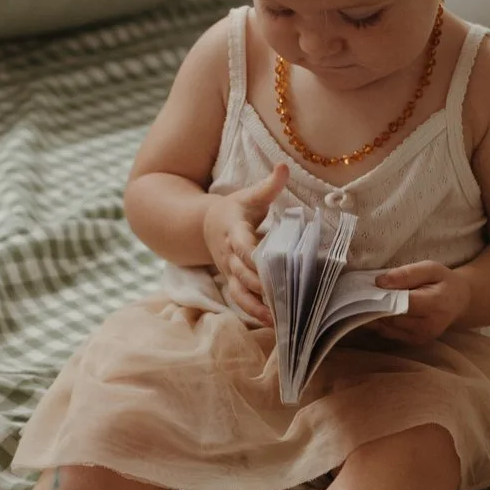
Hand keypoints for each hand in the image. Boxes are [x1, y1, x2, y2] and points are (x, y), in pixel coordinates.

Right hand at [202, 164, 288, 323]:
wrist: (203, 227)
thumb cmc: (233, 210)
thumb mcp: (249, 196)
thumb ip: (269, 185)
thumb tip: (284, 166)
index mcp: (233, 232)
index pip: (242, 246)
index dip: (254, 256)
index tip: (270, 264)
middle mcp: (229, 256)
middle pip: (243, 274)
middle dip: (262, 286)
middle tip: (285, 296)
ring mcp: (229, 272)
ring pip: (240, 293)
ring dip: (258, 307)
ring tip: (278, 318)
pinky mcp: (232, 282)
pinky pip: (241, 300)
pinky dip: (255, 313)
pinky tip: (274, 323)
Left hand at [371, 260, 471, 350]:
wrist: (459, 302)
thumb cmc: (444, 282)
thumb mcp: (431, 268)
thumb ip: (407, 273)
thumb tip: (380, 282)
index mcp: (435, 304)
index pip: (402, 304)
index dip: (383, 297)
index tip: (370, 287)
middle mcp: (428, 326)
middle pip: (391, 318)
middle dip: (376, 305)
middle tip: (367, 292)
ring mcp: (420, 337)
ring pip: (386, 327)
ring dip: (375, 314)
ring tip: (371, 300)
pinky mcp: (414, 342)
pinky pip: (389, 333)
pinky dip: (381, 322)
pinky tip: (380, 310)